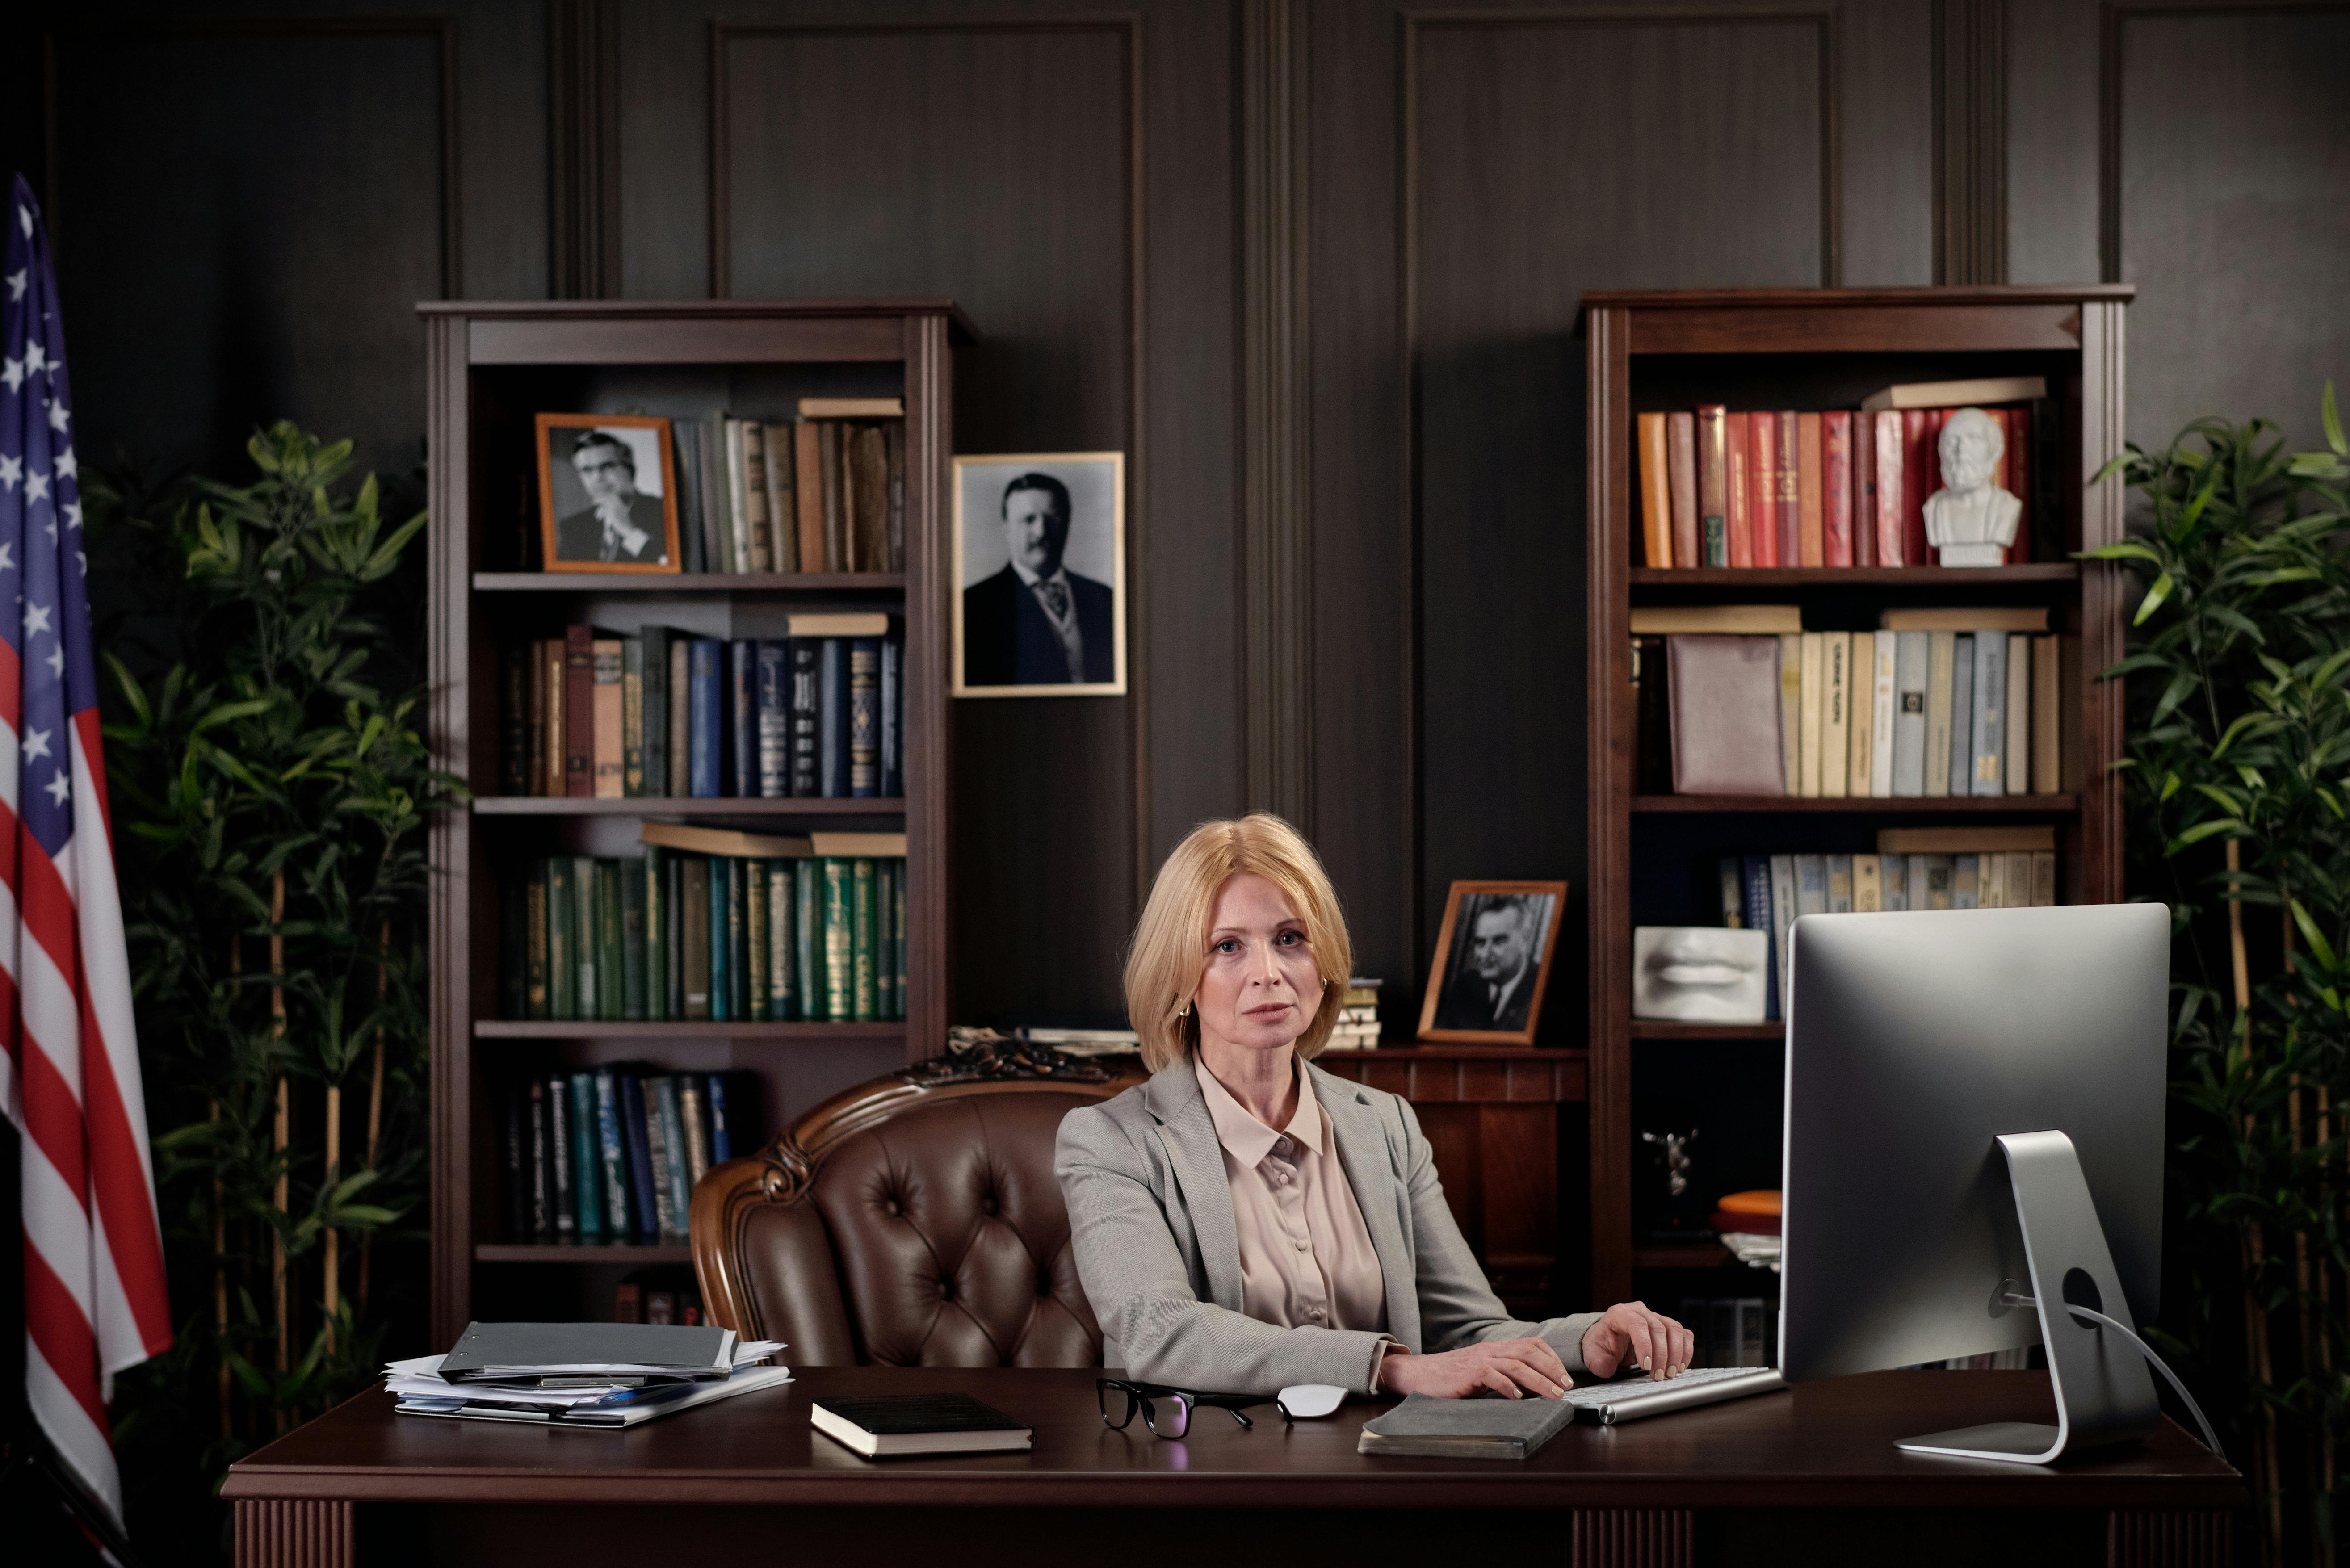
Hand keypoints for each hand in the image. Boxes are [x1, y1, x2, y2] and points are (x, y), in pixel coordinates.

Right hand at [1378, 1337, 1571, 1399]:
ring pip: (1516, 1365)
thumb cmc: (1453, 1377)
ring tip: (1553, 1395)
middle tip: (1566, 1386)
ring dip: (1539, 1381)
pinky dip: (1508, 1386)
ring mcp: (1480, 1360)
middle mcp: (1491, 1350)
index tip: (1565, 1376)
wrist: (1421, 1374)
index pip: (1531, 1344)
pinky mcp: (1468, 1373)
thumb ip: (1504, 1374)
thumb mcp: (1483, 1371)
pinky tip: (1519, 1397)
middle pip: (1529, 1352)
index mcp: (1496, 1348)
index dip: (1552, 1358)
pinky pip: (1493, 1376)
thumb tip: (1532, 1388)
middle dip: (1552, 1369)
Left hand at [1580, 1301, 1693, 1380]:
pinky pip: (1684, 1334)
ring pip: (1674, 1329)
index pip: (1637, 1324)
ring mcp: (1656, 1317)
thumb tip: (1606, 1366)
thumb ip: (1598, 1361)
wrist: (1609, 1340)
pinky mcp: (1667, 1326)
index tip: (1645, 1366)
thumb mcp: (1593, 1353)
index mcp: (1619, 1314)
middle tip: (1658, 1376)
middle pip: (1658, 1328)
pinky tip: (1679, 1366)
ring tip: (1670, 1374)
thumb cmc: (1602, 1344)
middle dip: (1661, 1355)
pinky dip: (1686, 1351)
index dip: (1644, 1345)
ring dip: (1676, 1354)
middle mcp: (1639, 1312)